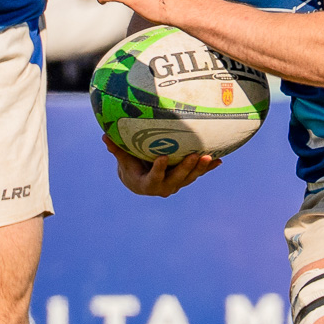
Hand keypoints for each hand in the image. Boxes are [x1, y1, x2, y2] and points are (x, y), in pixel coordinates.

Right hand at [104, 135, 218, 195]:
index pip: (154, 177)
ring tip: (209, 156)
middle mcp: (164, 187)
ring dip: (201, 168)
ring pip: (190, 177)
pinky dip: (207, 168)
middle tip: (194, 155)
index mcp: (148, 184)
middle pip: (177, 179)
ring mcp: (176, 184)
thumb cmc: (130, 167)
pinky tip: (219, 160)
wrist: (141, 182)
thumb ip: (117, 150)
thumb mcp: (123, 160)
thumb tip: (104, 136)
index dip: (159, 169)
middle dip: (186, 168)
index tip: (163, 157)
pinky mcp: (185, 179)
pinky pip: (197, 174)